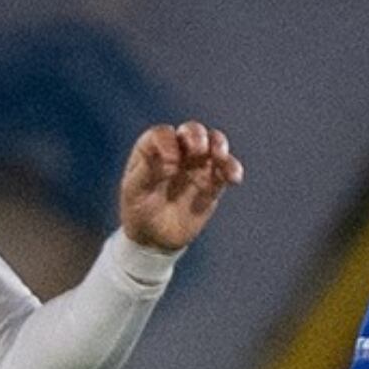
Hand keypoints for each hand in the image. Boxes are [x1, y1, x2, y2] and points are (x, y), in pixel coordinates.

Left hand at [119, 121, 243, 251]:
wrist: (154, 238)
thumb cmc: (137, 210)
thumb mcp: (134, 192)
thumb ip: (147, 171)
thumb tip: (170, 158)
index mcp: (153, 148)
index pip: (163, 134)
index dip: (168, 142)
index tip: (171, 160)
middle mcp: (177, 151)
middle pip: (192, 131)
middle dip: (197, 136)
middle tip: (197, 150)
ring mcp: (196, 165)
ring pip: (213, 144)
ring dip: (219, 145)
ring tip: (220, 156)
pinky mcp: (212, 183)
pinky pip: (226, 170)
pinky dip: (232, 169)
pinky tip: (233, 178)